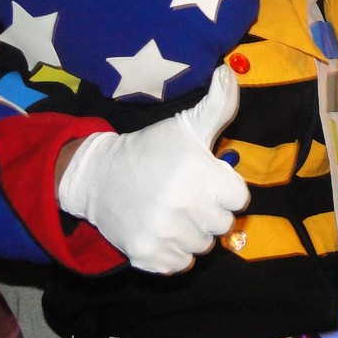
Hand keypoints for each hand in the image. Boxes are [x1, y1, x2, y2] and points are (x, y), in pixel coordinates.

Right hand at [57, 65, 249, 273]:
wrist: (98, 176)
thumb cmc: (150, 150)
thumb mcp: (186, 125)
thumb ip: (218, 104)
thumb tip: (229, 71)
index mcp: (199, 173)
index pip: (239, 199)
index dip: (225, 189)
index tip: (206, 180)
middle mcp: (183, 205)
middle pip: (223, 225)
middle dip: (209, 211)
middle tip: (187, 196)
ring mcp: (164, 233)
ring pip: (203, 247)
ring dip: (193, 233)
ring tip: (174, 212)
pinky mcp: (146, 255)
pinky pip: (181, 265)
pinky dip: (175, 253)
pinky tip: (163, 231)